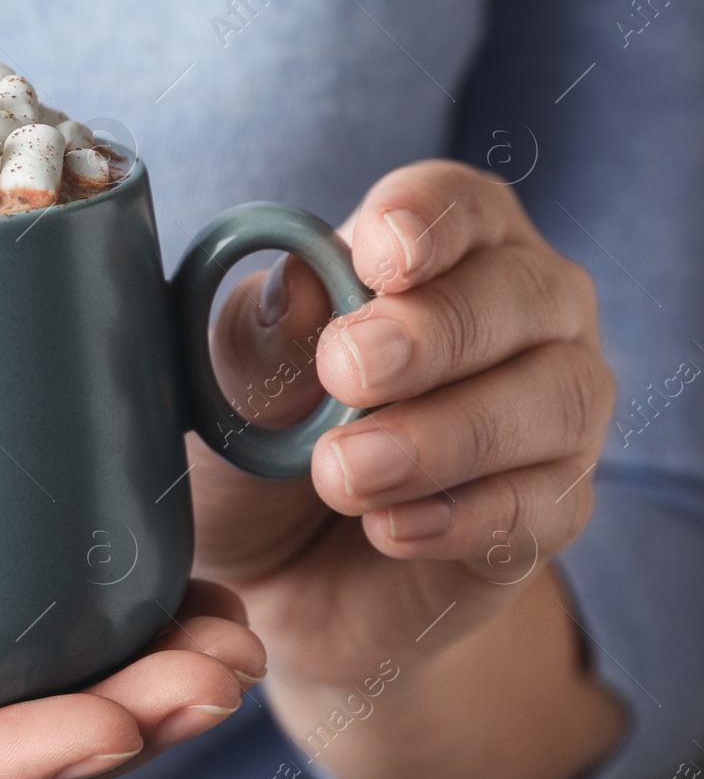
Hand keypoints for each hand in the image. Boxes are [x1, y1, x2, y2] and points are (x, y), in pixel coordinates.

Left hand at [192, 161, 622, 778]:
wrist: (262, 575)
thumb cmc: (248, 444)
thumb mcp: (223, 385)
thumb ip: (264, 336)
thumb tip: (306, 288)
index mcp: (437, 248)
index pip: (459, 203)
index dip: (426, 221)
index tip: (377, 259)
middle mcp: (520, 314)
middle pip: (524, 293)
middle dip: (434, 333)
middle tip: (347, 372)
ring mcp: (550, 410)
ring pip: (554, 399)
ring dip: (443, 436)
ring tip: (342, 474)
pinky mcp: (549, 509)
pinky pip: (544, 504)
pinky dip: (464, 518)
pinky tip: (389, 530)